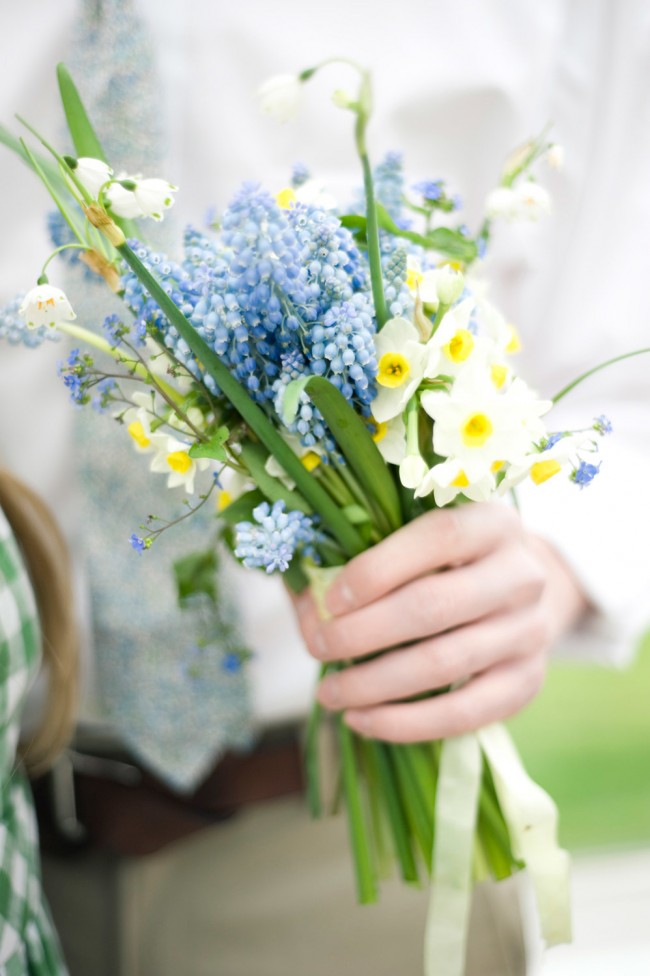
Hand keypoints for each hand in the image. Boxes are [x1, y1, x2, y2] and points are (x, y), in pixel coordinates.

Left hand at [294, 503, 587, 741]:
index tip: (330, 599)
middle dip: (362, 633)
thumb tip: (306, 604)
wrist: (519, 592)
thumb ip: (357, 556)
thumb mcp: (412, 538)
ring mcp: (530, 631)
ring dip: (374, 683)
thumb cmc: (445, 560)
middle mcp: (522, 573)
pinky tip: (361, 720)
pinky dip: (404, 723)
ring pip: (444, 663)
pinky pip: (462, 713)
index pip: (438, 537)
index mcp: (493, 522)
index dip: (378, 568)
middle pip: (433, 605)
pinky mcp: (526, 682)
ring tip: (329, 693)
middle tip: (317, 647)